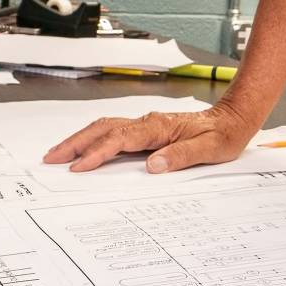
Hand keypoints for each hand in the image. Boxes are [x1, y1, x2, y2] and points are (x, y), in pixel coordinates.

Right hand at [43, 96, 256, 172]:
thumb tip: (153, 165)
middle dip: (75, 143)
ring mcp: (146, 125)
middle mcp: (148, 122)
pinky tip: (86, 149)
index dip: (98, 153)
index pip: (121, 140)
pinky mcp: (147, 130)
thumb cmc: (224, 135)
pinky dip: (94, 139)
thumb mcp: (210, 149)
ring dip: (80, 139)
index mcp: (159, 127)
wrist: (234, 119)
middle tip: (51, 158)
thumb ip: (181, 156)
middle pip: (103, 129)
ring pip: (105, 128)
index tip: (80, 167)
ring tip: (58, 154)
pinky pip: (114, 132)